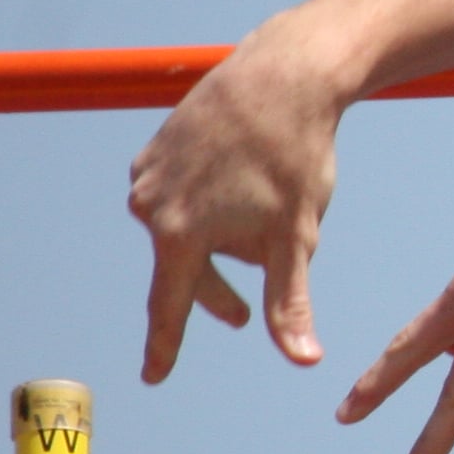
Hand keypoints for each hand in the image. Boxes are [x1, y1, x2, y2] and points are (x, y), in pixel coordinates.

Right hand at [129, 23, 351, 380]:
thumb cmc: (293, 157)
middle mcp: (149, 205)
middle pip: (186, 269)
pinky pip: (186, 193)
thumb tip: (305, 361)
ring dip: (224, 235)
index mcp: (179, 234)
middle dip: (218, 290)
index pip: (170, 305)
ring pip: (190, 228)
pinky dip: (214, 199)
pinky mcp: (156, 147)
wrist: (281, 76)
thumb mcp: (297, 236)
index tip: (154, 377)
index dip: (165, 346)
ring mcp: (148, 173)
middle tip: (243, 315)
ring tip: (265, 206)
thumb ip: (291, 302)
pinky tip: (244, 177)